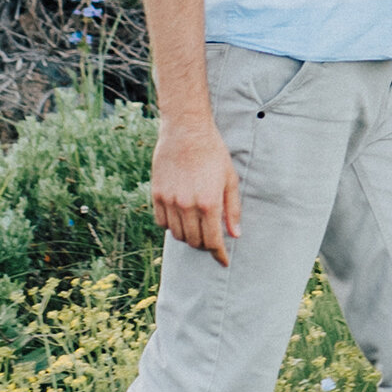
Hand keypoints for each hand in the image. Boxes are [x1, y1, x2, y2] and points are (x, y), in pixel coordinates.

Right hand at [152, 113, 241, 263]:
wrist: (186, 131)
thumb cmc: (213, 153)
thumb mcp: (230, 179)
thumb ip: (233, 209)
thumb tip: (235, 234)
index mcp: (209, 203)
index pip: (213, 241)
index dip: (219, 255)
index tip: (223, 261)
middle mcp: (188, 205)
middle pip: (194, 241)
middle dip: (205, 245)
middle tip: (211, 240)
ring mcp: (170, 200)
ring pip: (177, 234)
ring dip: (188, 236)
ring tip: (197, 228)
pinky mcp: (156, 194)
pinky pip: (162, 222)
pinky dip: (172, 226)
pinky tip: (181, 218)